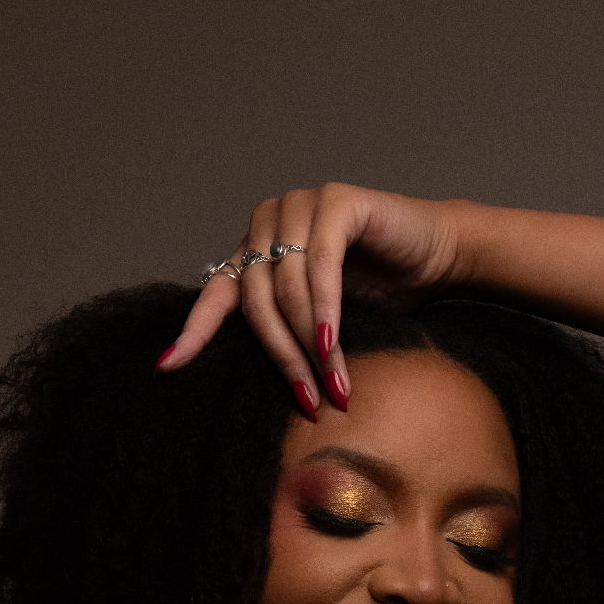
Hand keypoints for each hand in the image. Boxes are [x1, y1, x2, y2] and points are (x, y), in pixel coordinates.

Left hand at [159, 182, 466, 406]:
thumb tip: (249, 387)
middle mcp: (267, 223)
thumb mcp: (320, 322)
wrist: (436, 258)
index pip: (215, 296)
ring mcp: (299, 206)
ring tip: (334, 386)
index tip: (167, 368)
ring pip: (288, 288)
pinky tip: (332, 344)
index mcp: (253, 252)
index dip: (193, 333)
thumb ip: (285, 333)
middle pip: (257, 302)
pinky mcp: (336, 202)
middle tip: (308, 401)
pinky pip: (320, 264)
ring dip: (310, 344)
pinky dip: (326, 309)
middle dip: (283, 358)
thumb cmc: (381, 292)